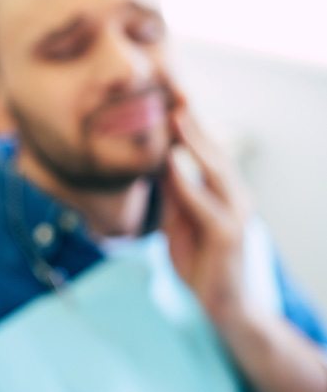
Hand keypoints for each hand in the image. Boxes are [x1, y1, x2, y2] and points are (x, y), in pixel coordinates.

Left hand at [162, 103, 252, 325]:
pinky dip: (190, 184)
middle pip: (213, 149)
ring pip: (216, 170)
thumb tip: (156, 160)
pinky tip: (173, 164)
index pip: (204, 147)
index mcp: (221, 189)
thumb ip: (172, 190)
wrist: (221, 306)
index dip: (187, 119)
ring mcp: (236, 214)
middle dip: (193, 119)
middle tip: (174, 86)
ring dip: (196, 142)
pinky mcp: (229, 236)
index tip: (167, 91)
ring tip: (176, 114)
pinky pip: (208, 206)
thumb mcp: (178, 218)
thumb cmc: (199, 258)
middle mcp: (233, 195)